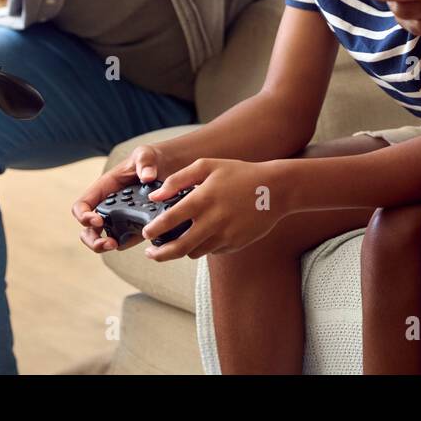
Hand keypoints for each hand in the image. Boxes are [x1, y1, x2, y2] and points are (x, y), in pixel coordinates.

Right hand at [72, 143, 179, 252]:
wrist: (168, 168)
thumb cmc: (150, 160)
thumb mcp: (146, 155)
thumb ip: (145, 162)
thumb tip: (147, 177)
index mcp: (103, 190)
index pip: (82, 206)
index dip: (83, 215)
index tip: (97, 220)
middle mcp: (108, 207)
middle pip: (88, 230)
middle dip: (92, 240)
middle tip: (108, 242)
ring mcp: (120, 220)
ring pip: (103, 239)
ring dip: (104, 246)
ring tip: (115, 245)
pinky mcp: (134, 228)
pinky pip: (125, 241)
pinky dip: (127, 244)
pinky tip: (139, 240)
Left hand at [142, 159, 286, 260]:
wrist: (275, 189)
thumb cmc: (238, 174)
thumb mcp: (207, 166)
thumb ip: (178, 179)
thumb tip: (156, 196)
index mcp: (202, 200)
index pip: (169, 221)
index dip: (153, 230)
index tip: (145, 234)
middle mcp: (212, 221)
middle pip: (178, 248)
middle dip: (160, 254)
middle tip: (151, 254)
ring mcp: (225, 235)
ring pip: (195, 252)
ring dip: (183, 249)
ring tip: (178, 241)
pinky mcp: (235, 244)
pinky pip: (213, 250)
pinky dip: (205, 245)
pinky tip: (206, 234)